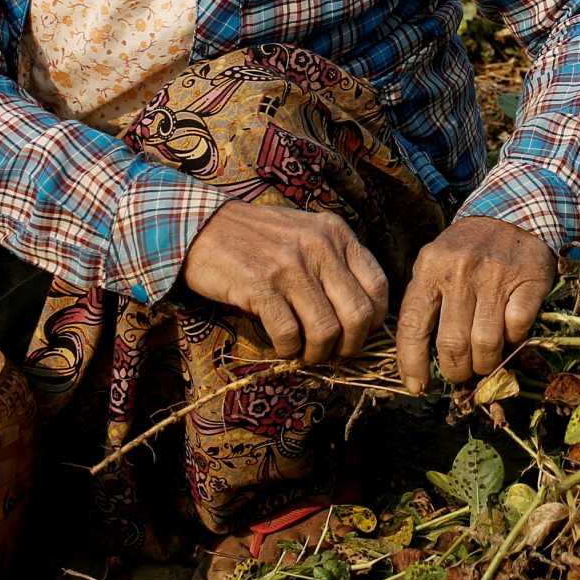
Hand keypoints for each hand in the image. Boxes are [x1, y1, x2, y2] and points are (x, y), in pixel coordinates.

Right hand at [179, 202, 389, 364]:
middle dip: (351, 345)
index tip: (359, 333)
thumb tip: (360, 314)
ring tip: (306, 353)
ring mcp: (290, 266)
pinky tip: (282, 346)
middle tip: (334, 352)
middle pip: (359, 314)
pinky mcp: (261, 285)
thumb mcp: (306, 233)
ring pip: (326, 330)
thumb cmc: (257, 237)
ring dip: (318, 352)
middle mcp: (319, 247)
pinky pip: (289, 333)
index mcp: (336, 233)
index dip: (375, 319)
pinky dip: (288, 349)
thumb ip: (334, 261)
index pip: (378, 285)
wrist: (201, 226)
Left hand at [395, 215, 556, 391]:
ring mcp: (496, 275)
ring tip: (484, 361)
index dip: (412, 363)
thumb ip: (426, 301)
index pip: (413, 326)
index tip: (417, 386)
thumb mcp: (436, 262)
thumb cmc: (469, 247)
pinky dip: (513, 339)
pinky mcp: (529, 280)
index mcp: (430, 268)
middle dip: (456, 370)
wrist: (515, 213)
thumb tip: (417, 358)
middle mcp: (460, 271)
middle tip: (460, 374)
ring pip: (486, 343)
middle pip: (453, 343)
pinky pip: (517, 328)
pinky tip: (509, 333)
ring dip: (485, 363)